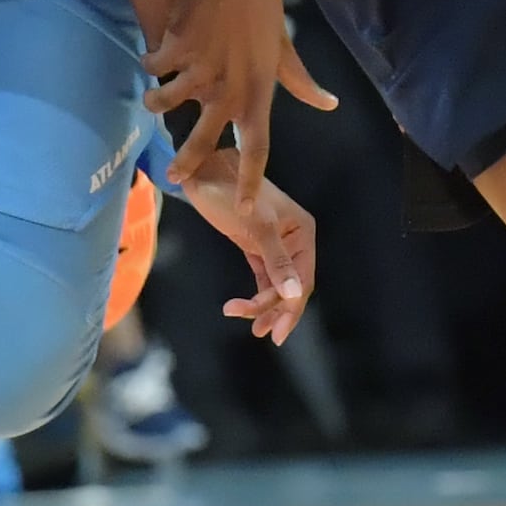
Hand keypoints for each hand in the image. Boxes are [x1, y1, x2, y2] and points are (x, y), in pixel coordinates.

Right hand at [140, 0, 336, 192]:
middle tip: (174, 177)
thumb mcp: (284, 47)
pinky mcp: (174, 48)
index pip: (257, 148)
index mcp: (258, 91)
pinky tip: (155, 52)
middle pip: (203, 140)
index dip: (251, 182)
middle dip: (186, 161)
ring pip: (165, 101)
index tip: (246, 210)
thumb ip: (300, 81)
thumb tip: (327, 103)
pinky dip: (152, 62)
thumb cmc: (262, 3)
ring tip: (154, 99)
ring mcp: (199, 69)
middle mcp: (228, 88)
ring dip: (157, 101)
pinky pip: (154, 67)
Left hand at [177, 157, 315, 343]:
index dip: (292, 308)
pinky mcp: (256, 246)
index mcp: (302, 231)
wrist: (202, 173)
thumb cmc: (230, 194)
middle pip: (291, 285)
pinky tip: (242, 308)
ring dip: (263, 306)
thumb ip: (276, 262)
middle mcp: (293, 239)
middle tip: (261, 332)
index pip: (303, 278)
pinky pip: (263, 278)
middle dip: (275, 309)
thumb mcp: (256, 229)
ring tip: (246, 321)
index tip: (276, 333)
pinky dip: (255, 294)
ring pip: (276, 285)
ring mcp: (275, 244)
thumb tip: (294, 295)